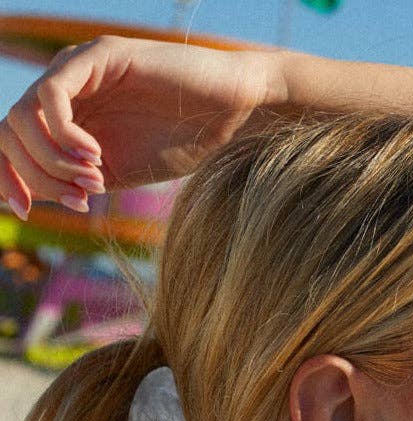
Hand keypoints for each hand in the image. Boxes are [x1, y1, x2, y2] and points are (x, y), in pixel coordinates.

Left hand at [0, 36, 281, 218]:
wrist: (229, 116)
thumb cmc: (180, 144)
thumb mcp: (114, 174)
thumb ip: (70, 181)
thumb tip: (25, 198)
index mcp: (63, 117)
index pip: (9, 142)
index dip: (6, 178)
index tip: (26, 211)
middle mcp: (62, 89)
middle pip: (9, 132)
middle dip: (33, 176)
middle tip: (80, 200)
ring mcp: (78, 68)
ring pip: (25, 117)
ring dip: (54, 161)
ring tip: (96, 180)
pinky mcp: (99, 56)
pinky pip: (53, 96)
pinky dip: (65, 135)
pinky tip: (97, 155)